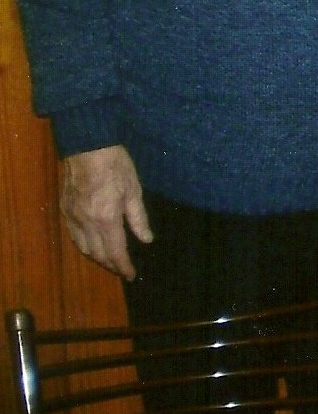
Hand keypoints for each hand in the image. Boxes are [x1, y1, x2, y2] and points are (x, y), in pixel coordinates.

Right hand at [60, 145, 151, 280]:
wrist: (87, 147)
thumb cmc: (116, 165)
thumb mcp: (134, 190)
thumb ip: (139, 218)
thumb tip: (146, 239)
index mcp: (106, 219)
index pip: (115, 252)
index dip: (123, 266)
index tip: (131, 275)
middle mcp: (86, 223)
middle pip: (97, 254)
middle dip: (110, 265)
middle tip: (122, 269)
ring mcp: (72, 217)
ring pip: (82, 247)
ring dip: (96, 257)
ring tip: (110, 259)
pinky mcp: (65, 210)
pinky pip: (73, 236)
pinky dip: (84, 245)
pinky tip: (92, 243)